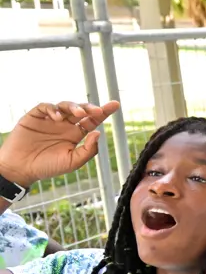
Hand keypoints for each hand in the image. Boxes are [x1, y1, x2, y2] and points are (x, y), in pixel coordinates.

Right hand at [0, 100, 120, 188]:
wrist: (21, 168)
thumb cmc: (47, 167)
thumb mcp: (73, 162)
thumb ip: (88, 150)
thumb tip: (98, 132)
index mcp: (75, 134)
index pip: (92, 120)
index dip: (103, 112)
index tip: (116, 104)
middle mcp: (64, 125)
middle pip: (80, 110)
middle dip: (90, 108)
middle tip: (97, 111)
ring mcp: (50, 119)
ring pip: (65, 105)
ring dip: (73, 107)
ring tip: (79, 113)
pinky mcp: (35, 116)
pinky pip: (45, 107)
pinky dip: (52, 109)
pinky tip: (57, 117)